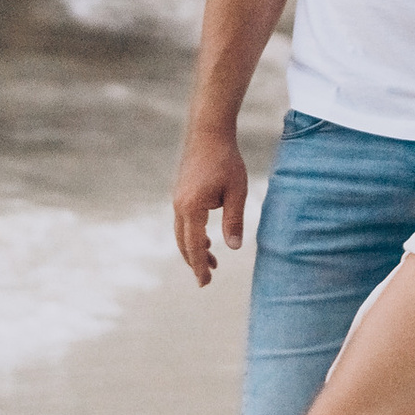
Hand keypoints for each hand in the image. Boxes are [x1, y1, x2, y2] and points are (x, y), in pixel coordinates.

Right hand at [172, 125, 247, 285]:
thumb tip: (234, 248)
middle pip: (183, 243)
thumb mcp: (237, 191)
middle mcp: (179, 205)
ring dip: (194, 248)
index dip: (199, 266)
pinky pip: (183, 221)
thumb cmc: (226, 160)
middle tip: (207, 280)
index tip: (205, 283)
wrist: (208, 132)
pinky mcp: (181, 193)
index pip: (194, 246)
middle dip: (194, 262)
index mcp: (191, 208)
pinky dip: (192, 234)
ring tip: (212, 261)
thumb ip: (234, 221)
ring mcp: (177, 198)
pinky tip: (206, 238)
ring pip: (182, 233)